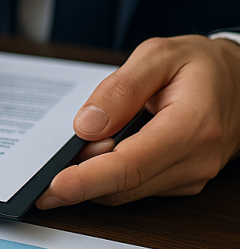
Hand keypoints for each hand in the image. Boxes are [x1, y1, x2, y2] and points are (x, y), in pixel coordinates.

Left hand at [36, 35, 239, 207]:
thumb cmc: (201, 66)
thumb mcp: (158, 55)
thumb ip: (120, 89)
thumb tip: (86, 126)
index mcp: (191, 126)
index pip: (130, 165)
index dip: (87, 180)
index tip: (53, 186)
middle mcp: (195, 160)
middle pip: (123, 187)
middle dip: (79, 180)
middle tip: (47, 167)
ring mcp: (191, 176)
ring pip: (125, 192)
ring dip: (92, 177)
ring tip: (78, 148)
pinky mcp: (181, 182)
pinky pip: (135, 187)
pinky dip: (108, 176)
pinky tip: (98, 154)